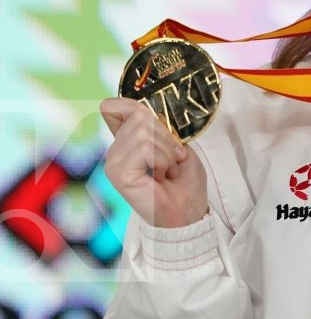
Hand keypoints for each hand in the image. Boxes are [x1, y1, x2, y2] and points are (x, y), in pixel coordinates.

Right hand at [100, 98, 208, 227]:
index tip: (161, 131)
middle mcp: (114, 151)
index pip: (114, 106)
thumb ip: (157, 124)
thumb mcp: (175, 144)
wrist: (189, 212)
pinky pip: (145, 148)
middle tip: (173, 160)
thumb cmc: (184, 182)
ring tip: (168, 171)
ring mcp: (113, 163)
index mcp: (125, 143)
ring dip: (167, 152)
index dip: (138, 109)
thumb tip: (142, 107)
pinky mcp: (118, 174)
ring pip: (144, 132)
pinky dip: (163, 161)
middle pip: (138, 115)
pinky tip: (161, 178)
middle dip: (166, 136)